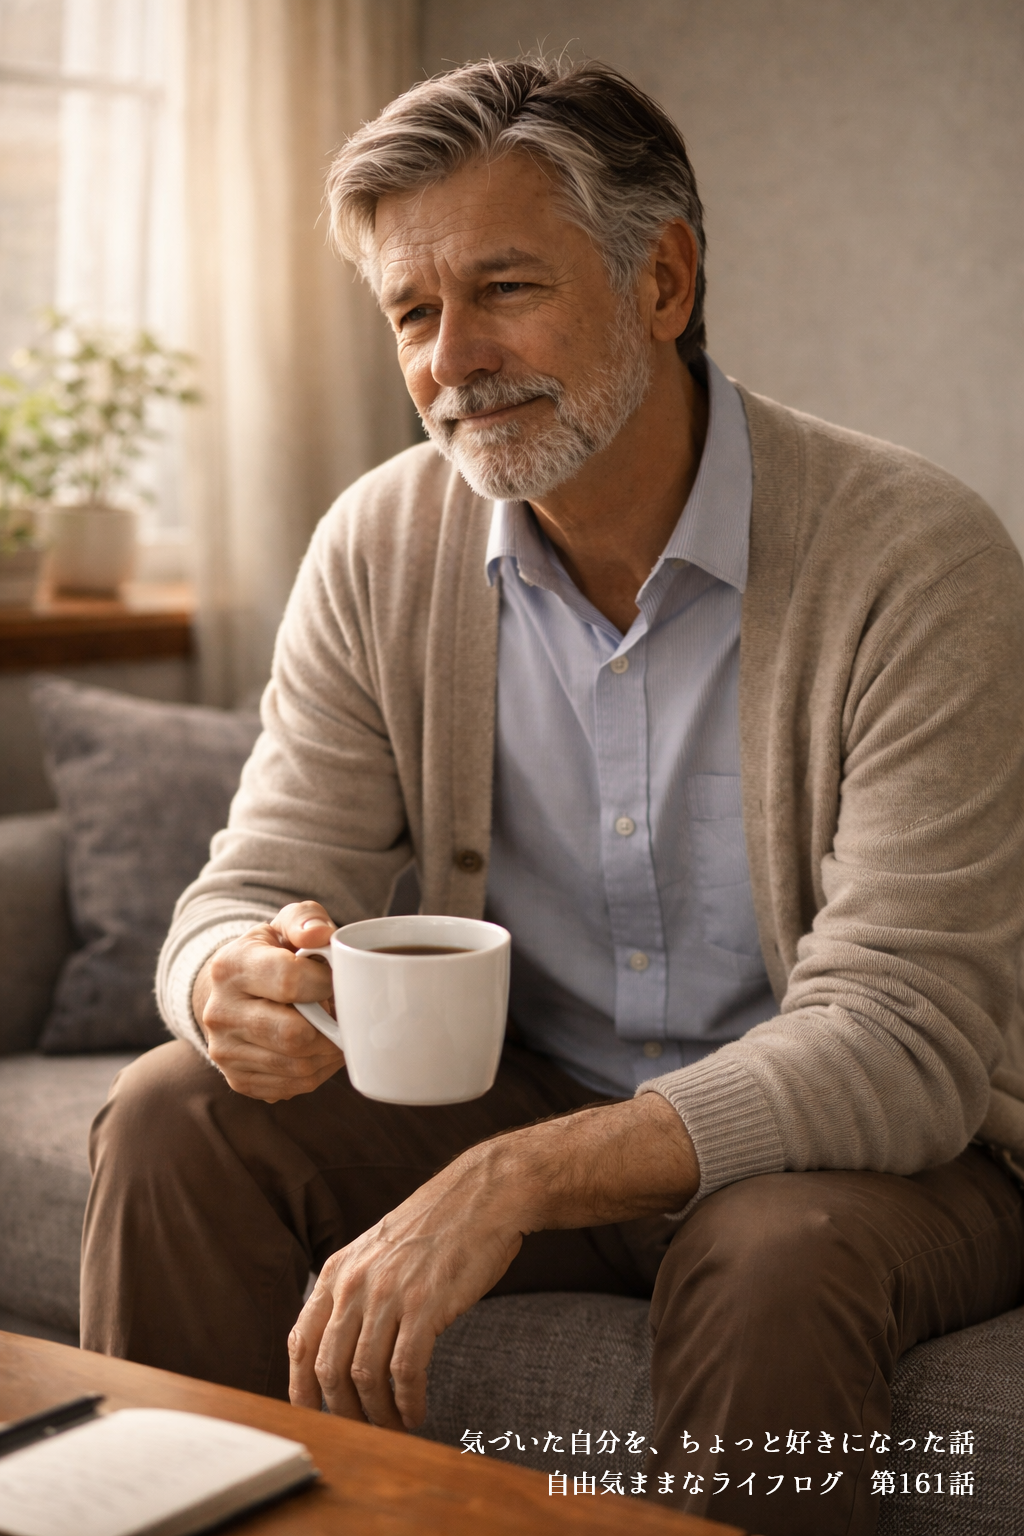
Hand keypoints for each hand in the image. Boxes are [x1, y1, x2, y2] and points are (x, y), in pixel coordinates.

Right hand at [193, 901, 343, 1101]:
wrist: (235, 991)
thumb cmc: (272, 953)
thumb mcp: (286, 924)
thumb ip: (306, 919)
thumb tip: (320, 934)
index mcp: (230, 967)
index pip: (290, 981)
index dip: (325, 983)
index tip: (332, 979)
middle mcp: (219, 1012)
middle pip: (294, 1035)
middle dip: (331, 1027)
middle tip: (342, 1013)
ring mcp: (224, 1051)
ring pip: (297, 1067)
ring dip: (330, 1053)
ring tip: (335, 1031)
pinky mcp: (237, 1080)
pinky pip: (292, 1087)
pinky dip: (318, 1072)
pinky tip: (320, 1050)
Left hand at [288, 1137, 525, 1429]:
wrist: (485, 1194)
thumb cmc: (438, 1227)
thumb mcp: (378, 1251)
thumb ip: (354, 1290)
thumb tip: (338, 1345)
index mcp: (338, 1270)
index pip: (301, 1342)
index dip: (302, 1388)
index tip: (313, 1416)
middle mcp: (356, 1282)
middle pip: (330, 1369)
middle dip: (343, 1413)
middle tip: (361, 1432)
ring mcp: (389, 1293)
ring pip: (365, 1376)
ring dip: (378, 1414)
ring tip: (394, 1428)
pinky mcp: (426, 1304)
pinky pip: (406, 1370)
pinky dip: (408, 1402)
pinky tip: (417, 1412)